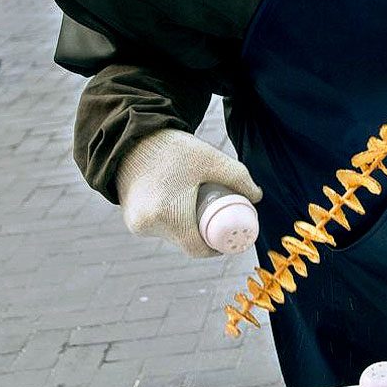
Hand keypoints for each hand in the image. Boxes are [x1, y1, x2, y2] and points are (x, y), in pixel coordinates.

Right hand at [116, 129, 262, 257]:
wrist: (131, 137)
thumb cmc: (172, 149)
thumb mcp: (211, 159)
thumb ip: (239, 177)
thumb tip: (256, 197)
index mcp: (168, 215)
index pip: (198, 249)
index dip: (217, 247)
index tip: (228, 235)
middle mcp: (148, 225)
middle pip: (186, 243)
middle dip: (204, 233)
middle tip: (217, 217)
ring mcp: (136, 224)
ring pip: (172, 236)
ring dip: (187, 227)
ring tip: (196, 205)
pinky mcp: (130, 219)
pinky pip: (159, 228)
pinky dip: (171, 221)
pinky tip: (178, 205)